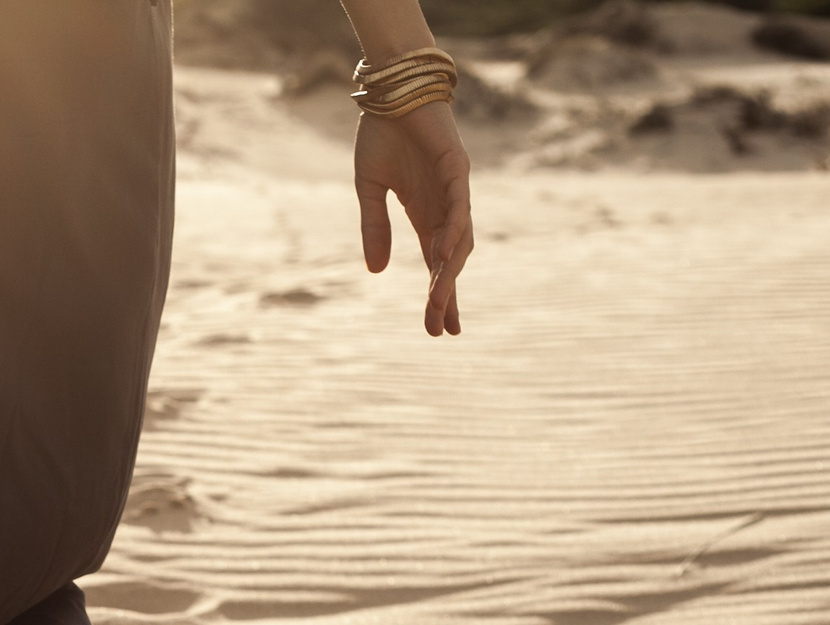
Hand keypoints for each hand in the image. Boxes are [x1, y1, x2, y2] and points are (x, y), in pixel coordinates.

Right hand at [355, 101, 474, 335]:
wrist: (392, 90)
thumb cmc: (382, 134)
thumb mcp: (369, 189)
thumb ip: (374, 228)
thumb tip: (377, 272)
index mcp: (425, 214)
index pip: (437, 264)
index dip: (440, 296)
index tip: (439, 329)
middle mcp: (446, 206)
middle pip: (451, 260)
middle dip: (445, 295)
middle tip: (440, 328)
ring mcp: (455, 188)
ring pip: (459, 239)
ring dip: (449, 270)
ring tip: (439, 300)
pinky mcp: (458, 167)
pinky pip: (459, 206)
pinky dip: (453, 230)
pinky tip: (443, 254)